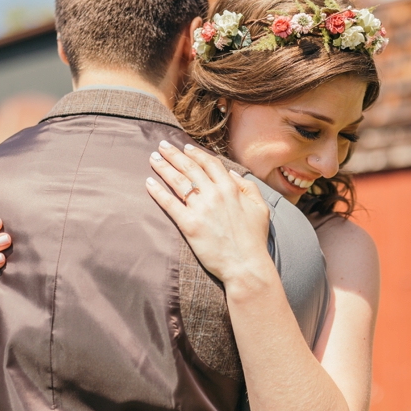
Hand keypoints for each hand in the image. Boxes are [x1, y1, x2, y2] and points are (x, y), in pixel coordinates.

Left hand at [145, 140, 271, 285]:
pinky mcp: (189, 224)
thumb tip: (233, 174)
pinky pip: (169, 203)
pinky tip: (149, 182)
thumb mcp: (261, 208)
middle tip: (162, 145)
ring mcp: (201, 208)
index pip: (210, 163)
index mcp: (231, 188)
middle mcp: (214, 194)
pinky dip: (158, 191)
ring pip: (178, 181)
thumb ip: (248, 187)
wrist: (246, 265)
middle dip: (174, 154)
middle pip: (190, 167)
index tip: (186, 147)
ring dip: (163, 167)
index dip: (196, 153)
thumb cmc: (254, 239)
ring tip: (153, 158)